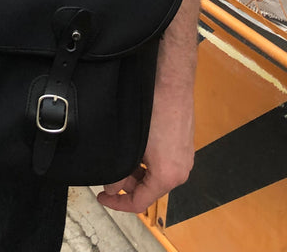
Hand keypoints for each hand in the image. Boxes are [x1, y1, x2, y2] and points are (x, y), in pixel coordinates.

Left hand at [96, 78, 194, 214]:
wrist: (172, 83)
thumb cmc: (153, 111)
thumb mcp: (132, 146)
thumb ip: (120, 172)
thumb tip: (112, 188)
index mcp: (168, 177)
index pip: (140, 202)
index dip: (118, 203)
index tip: (102, 197)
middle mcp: (181, 173)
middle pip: (149, 189)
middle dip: (126, 184)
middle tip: (108, 171)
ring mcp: (185, 159)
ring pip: (155, 176)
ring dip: (136, 172)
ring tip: (119, 157)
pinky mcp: (184, 146)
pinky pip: (164, 163)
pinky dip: (147, 163)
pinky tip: (135, 148)